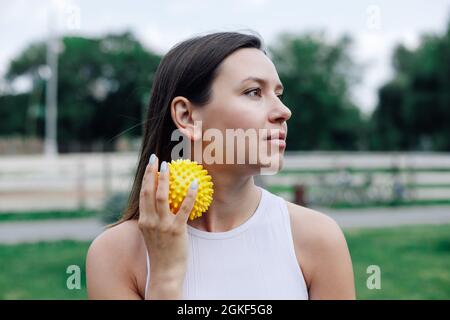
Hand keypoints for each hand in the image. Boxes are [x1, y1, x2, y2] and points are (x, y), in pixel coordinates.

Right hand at [138, 154, 197, 288]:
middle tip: (156, 159)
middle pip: (149, 192)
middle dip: (151, 173)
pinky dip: (189, 195)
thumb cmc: (161, 252)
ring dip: (165, 179)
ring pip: (162, 197)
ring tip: (170, 166)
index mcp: (143, 221)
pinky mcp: (176, 230)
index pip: (143, 194)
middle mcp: (150, 221)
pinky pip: (183, 208)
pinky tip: (194, 183)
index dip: (146, 177)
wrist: (165, 272)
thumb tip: (160, 203)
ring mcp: (162, 225)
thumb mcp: (152, 234)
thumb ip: (153, 219)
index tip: (150, 165)